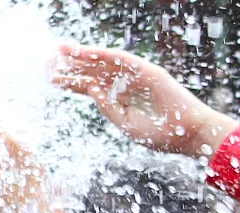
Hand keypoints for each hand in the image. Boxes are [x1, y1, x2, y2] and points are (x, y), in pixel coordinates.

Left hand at [53, 43, 238, 157]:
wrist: (188, 134)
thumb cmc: (160, 135)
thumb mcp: (126, 124)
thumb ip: (108, 107)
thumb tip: (90, 88)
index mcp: (118, 99)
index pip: (90, 87)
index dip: (72, 82)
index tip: (52, 78)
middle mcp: (124, 85)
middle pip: (93, 72)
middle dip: (72, 65)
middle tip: (50, 58)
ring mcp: (136, 77)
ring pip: (105, 63)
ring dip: (85, 55)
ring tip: (64, 49)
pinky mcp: (147, 71)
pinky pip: (123, 60)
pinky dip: (105, 55)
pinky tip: (88, 52)